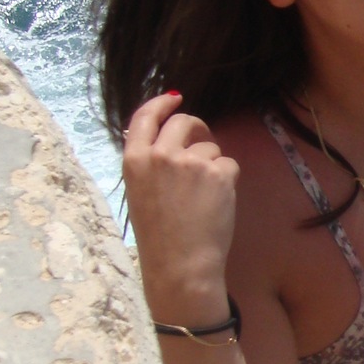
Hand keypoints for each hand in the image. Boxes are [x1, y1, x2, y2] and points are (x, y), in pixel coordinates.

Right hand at [123, 93, 239, 325]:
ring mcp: (190, 161)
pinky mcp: (218, 172)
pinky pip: (229, 164)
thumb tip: (169, 142)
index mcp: (134, 160)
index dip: (161, 104)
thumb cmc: (159, 238)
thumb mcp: (140, 194)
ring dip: (213, 164)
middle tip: (204, 142)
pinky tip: (218, 203)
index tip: (174, 98)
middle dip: (197, 129)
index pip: (145, 117)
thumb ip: (151, 165)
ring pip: (210, 147)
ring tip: (204, 197)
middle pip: (184, 122)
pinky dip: (228, 180)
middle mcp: (160, 154)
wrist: (180, 266)